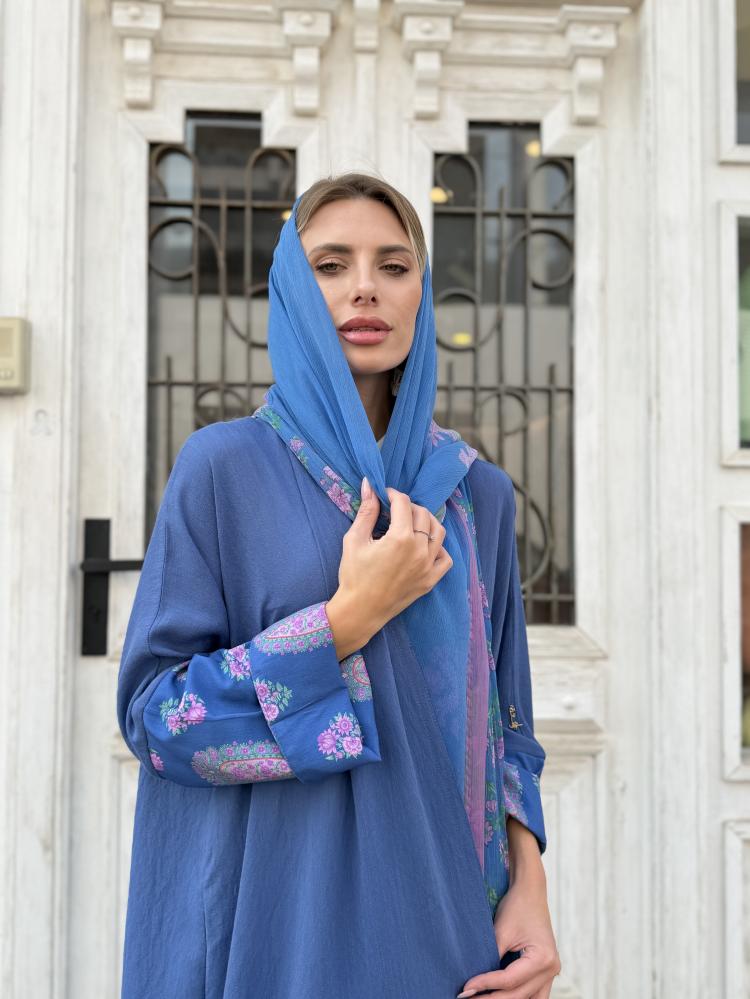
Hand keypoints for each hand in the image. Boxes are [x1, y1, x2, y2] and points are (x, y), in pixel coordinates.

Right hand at [326, 480, 452, 658]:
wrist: (360, 610)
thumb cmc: (354, 575)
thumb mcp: (355, 539)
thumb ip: (366, 511)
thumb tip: (369, 485)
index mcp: (401, 538)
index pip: (404, 503)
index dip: (393, 494)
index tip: (385, 495)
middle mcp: (419, 550)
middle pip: (423, 514)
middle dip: (409, 507)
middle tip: (394, 510)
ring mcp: (428, 566)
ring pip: (438, 532)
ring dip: (426, 522)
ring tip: (411, 523)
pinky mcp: (431, 580)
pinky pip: (445, 558)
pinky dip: (438, 548)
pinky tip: (423, 546)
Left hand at [458, 853, 559, 998]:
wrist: (530, 891)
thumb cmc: (517, 906)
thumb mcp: (501, 931)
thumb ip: (491, 957)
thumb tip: (474, 983)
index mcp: (542, 958)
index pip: (509, 981)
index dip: (485, 985)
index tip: (465, 989)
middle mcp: (551, 969)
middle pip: (518, 995)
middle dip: (491, 998)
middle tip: (467, 998)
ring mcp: (551, 973)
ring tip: (480, 998)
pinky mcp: (545, 972)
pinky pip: (532, 994)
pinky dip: (515, 996)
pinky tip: (495, 995)